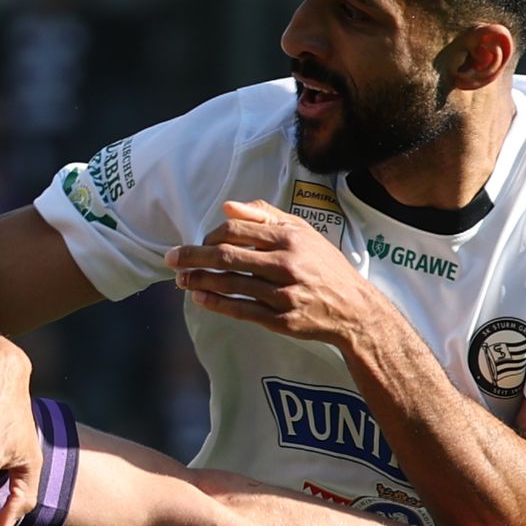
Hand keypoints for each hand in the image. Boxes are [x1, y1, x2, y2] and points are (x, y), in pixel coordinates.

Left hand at [170, 200, 392, 353]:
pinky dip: (215, 303)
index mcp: (290, 238)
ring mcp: (283, 294)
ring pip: (229, 284)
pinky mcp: (281, 320)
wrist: (354, 309)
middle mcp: (286, 264)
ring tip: (181, 279)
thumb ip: (266, 217)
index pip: (236, 230)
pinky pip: (240, 310)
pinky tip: (199, 297)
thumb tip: (227, 206)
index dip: (210, 235)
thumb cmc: (325, 266)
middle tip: (171, 259)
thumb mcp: (304, 233)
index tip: (199, 242)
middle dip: (192, 257)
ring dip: (199, 281)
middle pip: (226, 256)